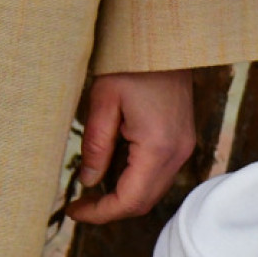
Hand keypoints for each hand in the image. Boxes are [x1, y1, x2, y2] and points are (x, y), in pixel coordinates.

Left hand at [67, 70, 195, 223]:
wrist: (165, 43)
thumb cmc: (132, 65)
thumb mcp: (103, 102)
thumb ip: (96, 146)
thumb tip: (87, 181)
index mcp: (158, 147)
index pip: (129, 200)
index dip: (100, 213)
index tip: (74, 210)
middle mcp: (177, 153)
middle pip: (144, 203)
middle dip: (110, 210)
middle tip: (79, 205)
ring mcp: (183, 148)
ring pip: (153, 192)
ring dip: (123, 198)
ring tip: (91, 191)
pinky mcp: (182, 142)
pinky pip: (158, 176)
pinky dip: (134, 183)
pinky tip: (112, 172)